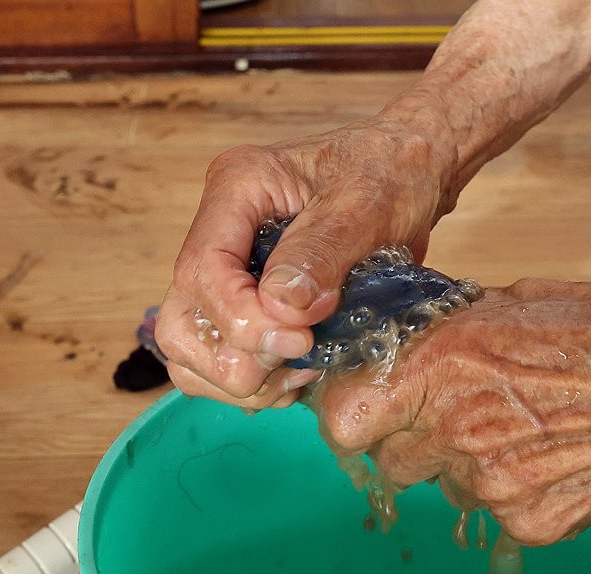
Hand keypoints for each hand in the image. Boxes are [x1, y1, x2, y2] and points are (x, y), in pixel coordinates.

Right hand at [155, 111, 458, 408]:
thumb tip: (281, 309)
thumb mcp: (365, 204)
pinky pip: (222, 359)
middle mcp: (219, 231)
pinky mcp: (247, 302)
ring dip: (240, 379)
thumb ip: (321, 252)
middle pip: (181, 320)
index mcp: (236, 189)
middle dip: (233, 358)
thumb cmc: (390, 174)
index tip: (300, 340)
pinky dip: (254, 383)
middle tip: (298, 361)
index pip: (202, 270)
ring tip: (300, 373)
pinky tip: (300, 376)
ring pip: (191, 348)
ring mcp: (228, 270)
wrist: (409, 173)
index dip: (241, 320)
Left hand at [314, 278, 590, 538]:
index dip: (353, 413)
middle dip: (412, 439)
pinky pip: (500, 514)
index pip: (342, 419)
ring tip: (524, 431)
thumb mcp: (517, 302)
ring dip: (465, 466)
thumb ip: (450, 334)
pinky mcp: (534, 525)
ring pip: (447, 489)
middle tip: (455, 413)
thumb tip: (413, 346)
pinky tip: (558, 458)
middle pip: (391, 461)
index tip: (369, 405)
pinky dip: (517, 493)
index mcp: (444, 364)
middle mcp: (457, 431)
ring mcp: (495, 487)